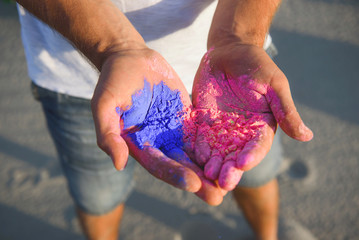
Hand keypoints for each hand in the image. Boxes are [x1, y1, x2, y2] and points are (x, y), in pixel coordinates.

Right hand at [91, 48, 223, 204]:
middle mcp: (158, 142)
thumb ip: (108, 134)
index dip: (175, 174)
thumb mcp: (104, 105)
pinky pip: (202, 134)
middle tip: (217, 197)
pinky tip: (231, 156)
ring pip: (194, 154)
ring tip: (228, 184)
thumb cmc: (113, 80)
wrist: (130, 58)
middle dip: (198, 182)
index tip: (193, 184)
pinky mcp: (186, 118)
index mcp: (139, 144)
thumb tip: (119, 164)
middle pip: (180, 166)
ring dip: (210, 170)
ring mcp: (174, 131)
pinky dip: (215, 146)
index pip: (158, 164)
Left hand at [188, 43, 312, 190]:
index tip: (242, 163)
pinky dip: (197, 150)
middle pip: (236, 155)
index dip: (252, 155)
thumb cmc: (255, 64)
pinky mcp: (204, 123)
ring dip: (212, 165)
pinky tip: (192, 159)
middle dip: (230, 169)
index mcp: (261, 126)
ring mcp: (221, 129)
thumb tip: (307, 136)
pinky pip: (199, 139)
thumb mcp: (273, 84)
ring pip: (217, 152)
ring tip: (207, 175)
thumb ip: (285, 110)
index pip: (258, 146)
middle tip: (223, 181)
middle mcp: (242, 132)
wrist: (227, 51)